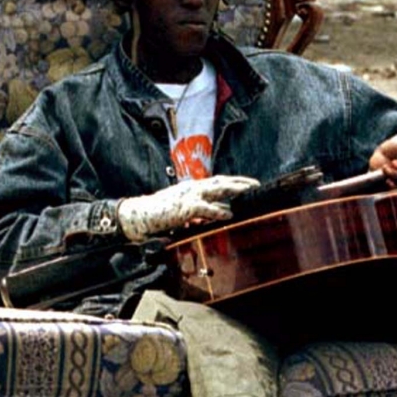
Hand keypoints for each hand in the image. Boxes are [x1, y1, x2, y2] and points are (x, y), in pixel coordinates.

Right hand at [117, 175, 259, 241]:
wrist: (139, 215)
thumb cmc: (160, 214)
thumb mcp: (184, 210)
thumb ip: (202, 211)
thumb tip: (222, 212)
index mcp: (192, 188)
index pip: (217, 181)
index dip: (234, 182)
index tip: (249, 184)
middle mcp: (192, 188)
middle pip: (221, 181)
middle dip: (240, 182)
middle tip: (257, 185)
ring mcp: (188, 196)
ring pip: (216, 189)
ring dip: (233, 191)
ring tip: (248, 192)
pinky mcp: (184, 208)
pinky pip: (205, 208)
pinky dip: (218, 211)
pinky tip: (229, 214)